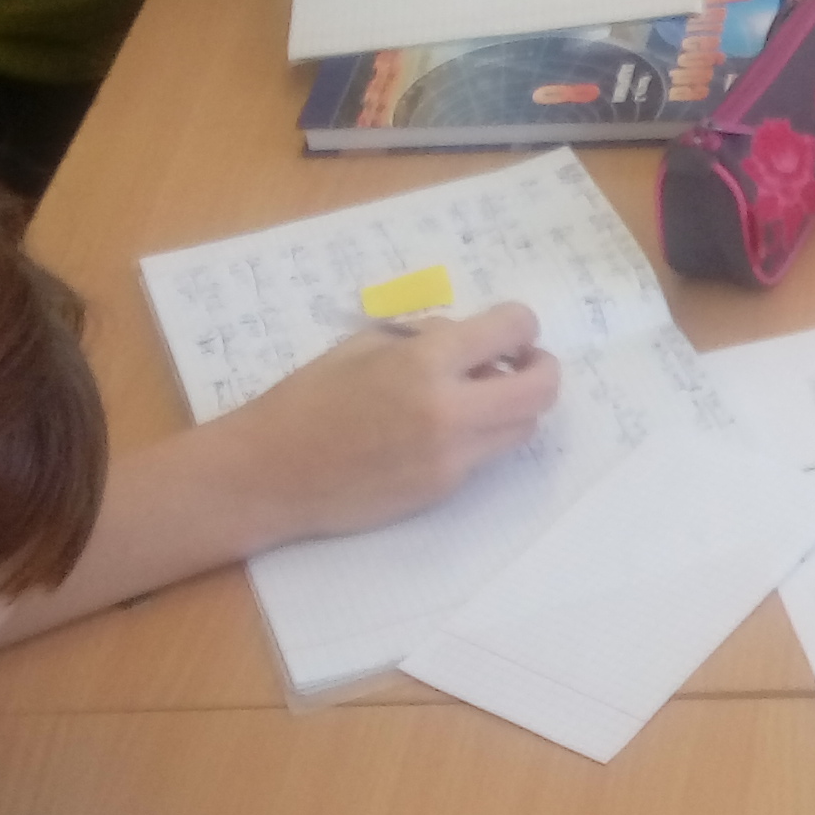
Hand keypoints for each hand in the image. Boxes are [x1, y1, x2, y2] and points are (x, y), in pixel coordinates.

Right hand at [218, 304, 557, 548]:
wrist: (272, 473)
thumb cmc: (308, 398)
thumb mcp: (364, 344)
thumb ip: (424, 339)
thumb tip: (470, 341)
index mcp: (425, 363)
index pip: (512, 330)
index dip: (520, 324)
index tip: (511, 329)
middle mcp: (450, 412)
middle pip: (541, 390)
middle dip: (542, 367)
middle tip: (522, 361)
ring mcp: (452, 458)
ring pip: (523, 428)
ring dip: (515, 405)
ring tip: (480, 394)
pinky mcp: (444, 490)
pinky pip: (486, 455)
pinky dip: (481, 435)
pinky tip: (442, 428)